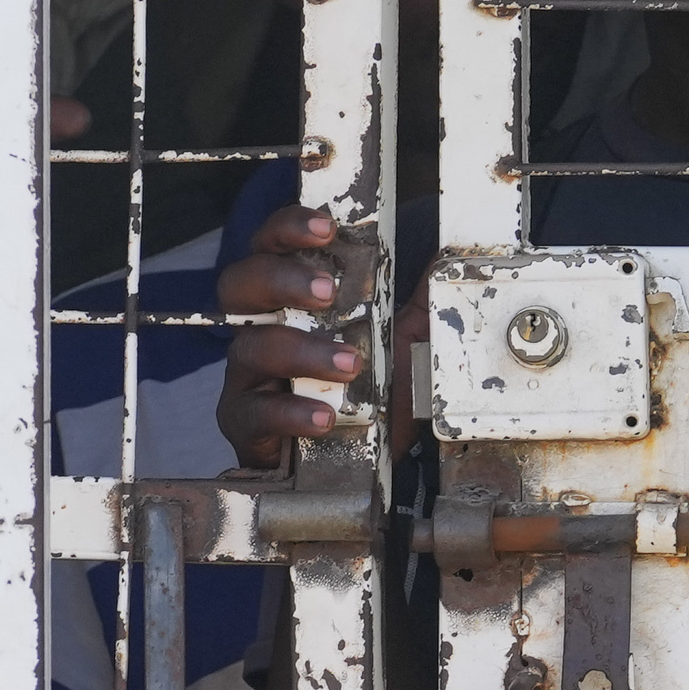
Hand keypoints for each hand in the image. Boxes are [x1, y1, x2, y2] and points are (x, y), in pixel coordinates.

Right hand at [212, 196, 396, 465]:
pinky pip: (253, 413)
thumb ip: (417, 303)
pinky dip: (290, 413)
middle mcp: (260, 328)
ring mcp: (248, 376)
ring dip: (301, 352)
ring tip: (348, 364)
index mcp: (288, 298)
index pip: (271, 247)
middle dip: (280, 279)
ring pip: (250, 348)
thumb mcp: (402, 340)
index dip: (288, 229)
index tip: (325, 228)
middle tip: (326, 293)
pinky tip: (324, 415)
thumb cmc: (368, 391)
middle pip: (240, 284)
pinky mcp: (246, 425)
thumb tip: (448, 261)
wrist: (362, 461)